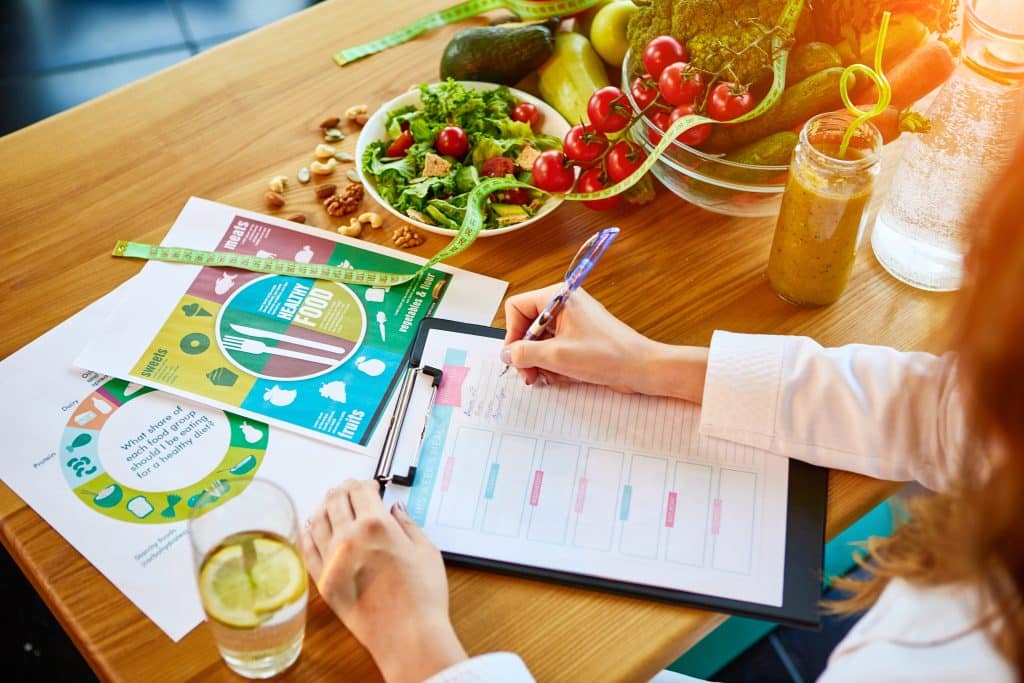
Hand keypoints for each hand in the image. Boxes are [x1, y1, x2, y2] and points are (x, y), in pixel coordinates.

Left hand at [302, 480, 466, 682]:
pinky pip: (308, 549)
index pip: (361, 490)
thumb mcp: (426, 550)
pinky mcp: (323, 581)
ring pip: (318, 520)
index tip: (371, 486)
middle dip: (344, 489)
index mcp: (376, 525)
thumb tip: (395, 510)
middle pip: (336, 500)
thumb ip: (407, 524)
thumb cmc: (422, 596)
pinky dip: (309, 533)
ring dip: (325, 506)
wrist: (408, 635)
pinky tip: (312, 528)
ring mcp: (332, 560)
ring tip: (331, 504)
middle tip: (350, 489)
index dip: (366, 483)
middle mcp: (349, 538)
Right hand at [502, 285, 708, 401]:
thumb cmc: (606, 355)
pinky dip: (552, 363)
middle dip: (525, 352)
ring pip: (540, 340)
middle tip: (529, 375)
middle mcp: (563, 305)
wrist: (641, 368)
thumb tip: (506, 353)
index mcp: (557, 298)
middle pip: (527, 325)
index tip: (516, 357)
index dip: (512, 333)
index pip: (517, 307)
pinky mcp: (580, 337)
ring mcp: (573, 321)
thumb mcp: (556, 356)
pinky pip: (555, 348)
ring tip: (546, 378)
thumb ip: (524, 353)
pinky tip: (559, 377)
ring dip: (538, 361)